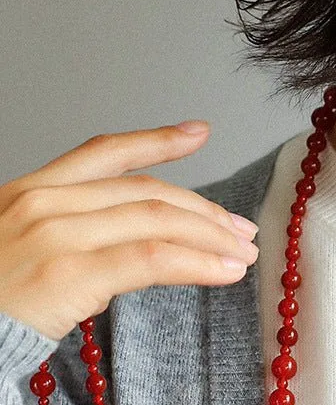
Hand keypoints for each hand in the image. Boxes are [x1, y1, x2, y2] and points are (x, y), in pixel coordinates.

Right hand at [0, 122, 259, 341]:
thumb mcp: (20, 249)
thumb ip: (73, 239)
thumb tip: (129, 254)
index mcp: (32, 191)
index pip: (104, 153)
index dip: (156, 140)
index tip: (200, 132)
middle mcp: (45, 202)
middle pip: (145, 193)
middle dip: (203, 209)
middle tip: (240, 229)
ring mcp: (57, 234)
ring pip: (156, 220)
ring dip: (210, 236)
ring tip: (243, 252)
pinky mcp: (70, 272)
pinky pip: (151, 258)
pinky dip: (198, 263)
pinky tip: (225, 271)